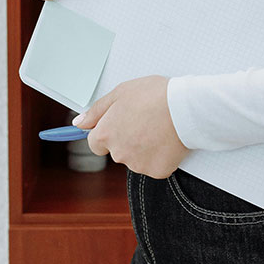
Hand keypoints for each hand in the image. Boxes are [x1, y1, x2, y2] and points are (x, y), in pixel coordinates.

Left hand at [72, 76, 190, 177]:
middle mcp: (118, 153)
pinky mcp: (157, 171)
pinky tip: (168, 139)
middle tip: (145, 119)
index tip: (120, 124)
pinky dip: (160, 155)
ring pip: (136, 158)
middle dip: (127, 137)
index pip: (95, 143)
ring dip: (143, 146)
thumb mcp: (121, 92)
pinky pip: (154, 165)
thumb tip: (78, 123)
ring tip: (159, 126)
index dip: (108, 131)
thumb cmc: (154, 94)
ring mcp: (138, 165)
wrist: (185, 106)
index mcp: (106, 134)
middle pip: (117, 150)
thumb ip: (97, 110)